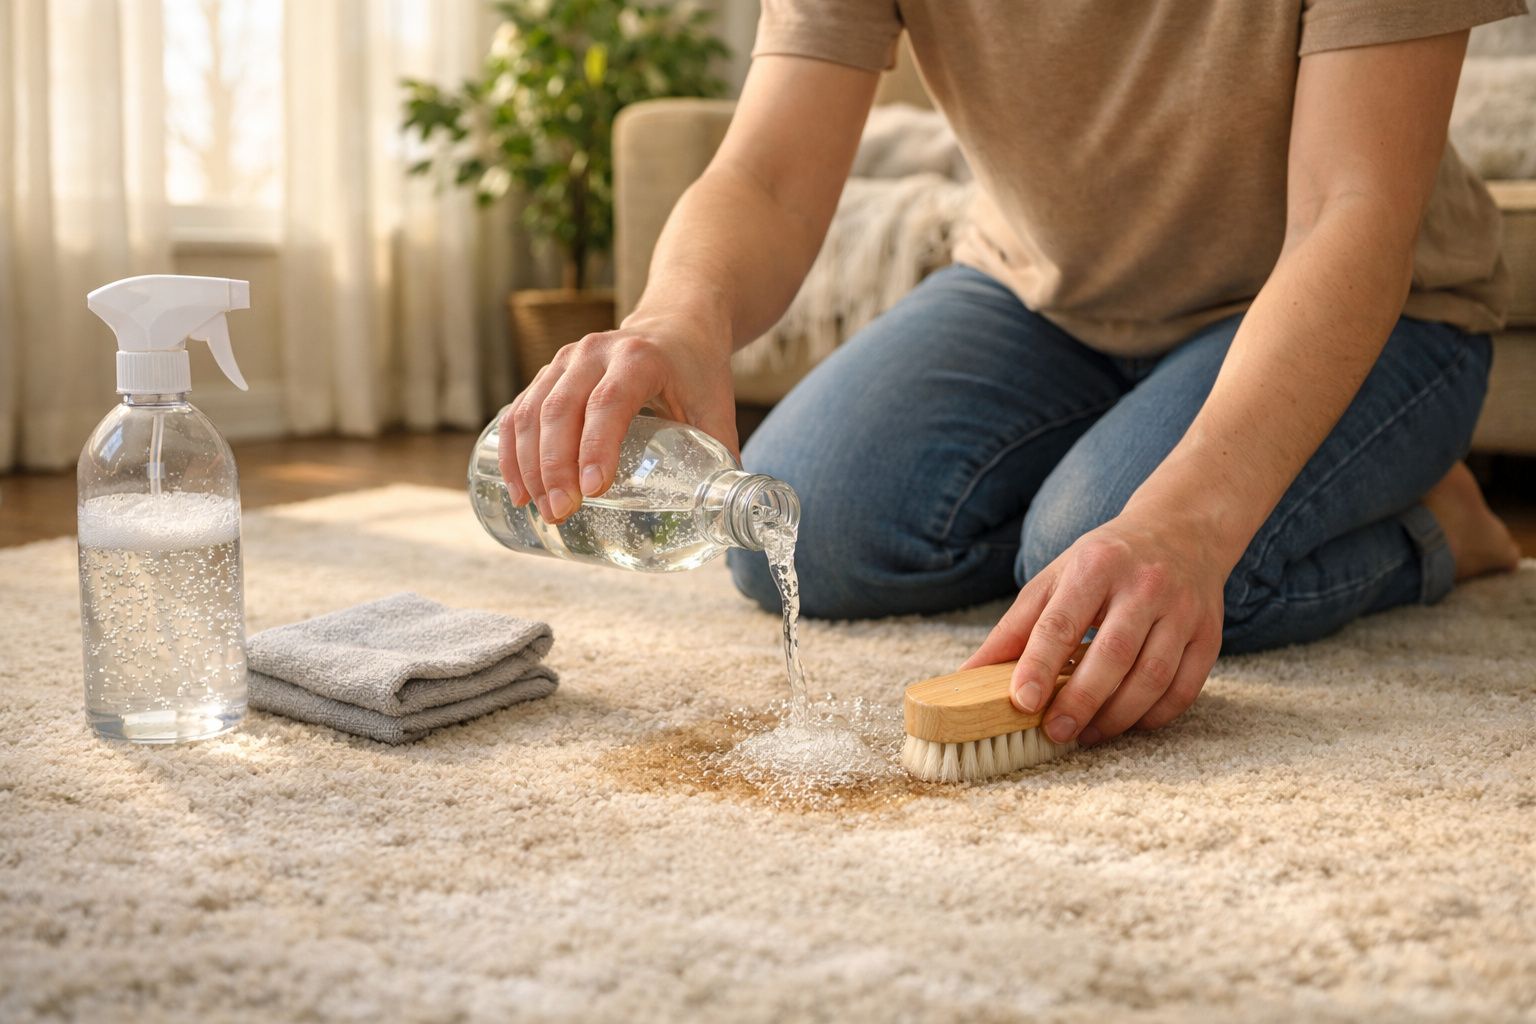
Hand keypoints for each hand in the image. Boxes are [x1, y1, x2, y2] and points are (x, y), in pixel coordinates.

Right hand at [498, 312, 737, 522]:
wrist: (676, 324)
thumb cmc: (697, 371)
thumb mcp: (716, 408)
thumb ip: (721, 458)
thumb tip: (721, 515)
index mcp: (639, 358)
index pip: (609, 402)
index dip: (596, 446)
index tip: (592, 490)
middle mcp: (595, 353)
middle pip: (561, 410)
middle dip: (555, 467)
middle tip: (561, 513)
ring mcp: (565, 360)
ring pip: (532, 412)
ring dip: (529, 465)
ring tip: (540, 509)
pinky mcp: (549, 374)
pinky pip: (519, 412)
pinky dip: (513, 452)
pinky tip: (519, 488)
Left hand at [960, 511, 1226, 746]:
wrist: (1182, 533)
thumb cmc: (1104, 563)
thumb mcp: (1054, 579)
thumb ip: (1014, 629)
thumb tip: (967, 676)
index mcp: (1096, 565)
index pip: (1063, 621)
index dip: (1039, 665)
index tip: (1020, 702)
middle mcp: (1144, 585)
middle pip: (1111, 655)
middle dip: (1079, 701)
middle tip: (1054, 732)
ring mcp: (1183, 610)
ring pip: (1151, 678)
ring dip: (1115, 717)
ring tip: (1085, 734)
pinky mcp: (1208, 635)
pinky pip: (1183, 689)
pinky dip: (1153, 716)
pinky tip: (1126, 724)